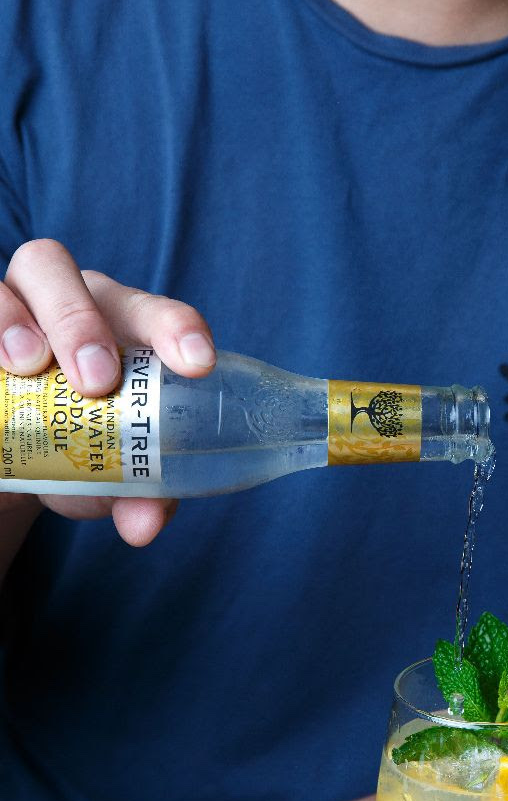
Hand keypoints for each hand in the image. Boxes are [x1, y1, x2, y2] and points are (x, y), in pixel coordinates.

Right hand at [1, 238, 216, 545]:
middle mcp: (66, 299)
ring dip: (16, 322)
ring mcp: (12, 307)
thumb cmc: (83, 443)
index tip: (196, 365)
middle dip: (82, 323)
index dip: (177, 328)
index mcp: (122, 324)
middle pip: (69, 275)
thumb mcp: (114, 474)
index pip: (154, 311)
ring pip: (9, 283)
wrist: (19, 456)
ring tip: (26, 368)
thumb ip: (141, 494)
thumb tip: (143, 526)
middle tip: (95, 380)